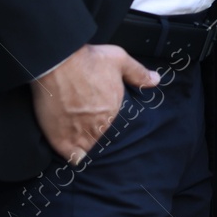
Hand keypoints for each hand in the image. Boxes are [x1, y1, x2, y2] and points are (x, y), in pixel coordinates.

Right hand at [31, 44, 159, 164]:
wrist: (59, 63)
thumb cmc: (89, 60)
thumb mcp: (120, 60)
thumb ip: (138, 73)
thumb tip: (156, 80)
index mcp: (114, 109)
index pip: (116, 126)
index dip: (109, 124)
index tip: (102, 120)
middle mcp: (100, 124)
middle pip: (102, 137)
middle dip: (98, 134)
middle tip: (89, 128)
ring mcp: (81, 133)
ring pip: (89, 148)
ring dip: (87, 145)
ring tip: (81, 140)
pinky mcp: (61, 138)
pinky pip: (72, 157)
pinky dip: (74, 157)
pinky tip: (73, 154)